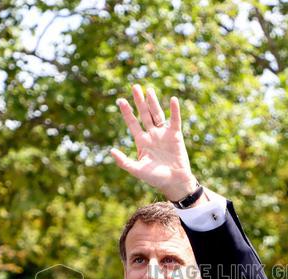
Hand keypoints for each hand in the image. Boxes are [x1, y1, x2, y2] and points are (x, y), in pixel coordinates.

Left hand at [110, 84, 199, 201]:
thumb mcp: (137, 170)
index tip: (120, 100)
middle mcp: (152, 135)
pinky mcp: (175, 135)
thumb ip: (124, 161)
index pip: (133, 123)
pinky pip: (175, 120)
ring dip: (153, 102)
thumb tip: (111, 151)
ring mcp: (164, 134)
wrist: (174, 182)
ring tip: (149, 90)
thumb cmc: (155, 178)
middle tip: (134, 87)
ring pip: (157, 114)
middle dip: (139, 101)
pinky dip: (174, 111)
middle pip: (144, 114)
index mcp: (142, 142)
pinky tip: (173, 100)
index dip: (127, 112)